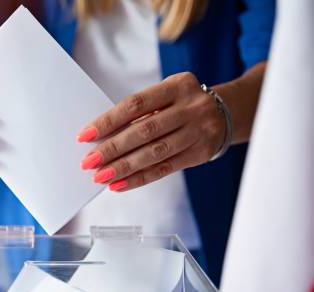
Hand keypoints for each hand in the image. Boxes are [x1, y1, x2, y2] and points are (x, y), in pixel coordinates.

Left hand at [78, 72, 225, 191]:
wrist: (229, 112)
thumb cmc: (184, 103)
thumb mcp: (168, 94)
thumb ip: (141, 112)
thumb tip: (102, 137)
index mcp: (178, 85)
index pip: (136, 104)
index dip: (108, 120)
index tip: (85, 135)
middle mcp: (191, 107)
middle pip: (145, 131)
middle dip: (113, 148)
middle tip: (89, 161)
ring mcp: (198, 131)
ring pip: (154, 153)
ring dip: (123, 167)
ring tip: (100, 176)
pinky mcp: (200, 153)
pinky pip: (165, 169)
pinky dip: (139, 178)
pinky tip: (119, 184)